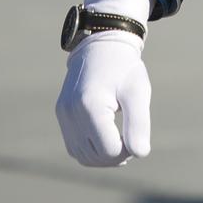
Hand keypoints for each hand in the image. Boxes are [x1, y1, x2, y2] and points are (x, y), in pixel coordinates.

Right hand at [56, 31, 151, 166]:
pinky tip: (108, 141)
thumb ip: (139, 123)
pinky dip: (91, 149)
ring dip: (103, 157)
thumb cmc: (124, 68)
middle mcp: (71, 112)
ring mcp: (63, 114)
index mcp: (90, 106)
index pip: (109, 150)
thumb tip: (141, 153)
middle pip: (94, 156)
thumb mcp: (138, 92)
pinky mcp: (61, 114)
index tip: (139, 137)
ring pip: (81, 155)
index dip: (128, 151)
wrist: (102, 45)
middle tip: (134, 142)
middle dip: (116, 156)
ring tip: (123, 145)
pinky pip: (73, 145)